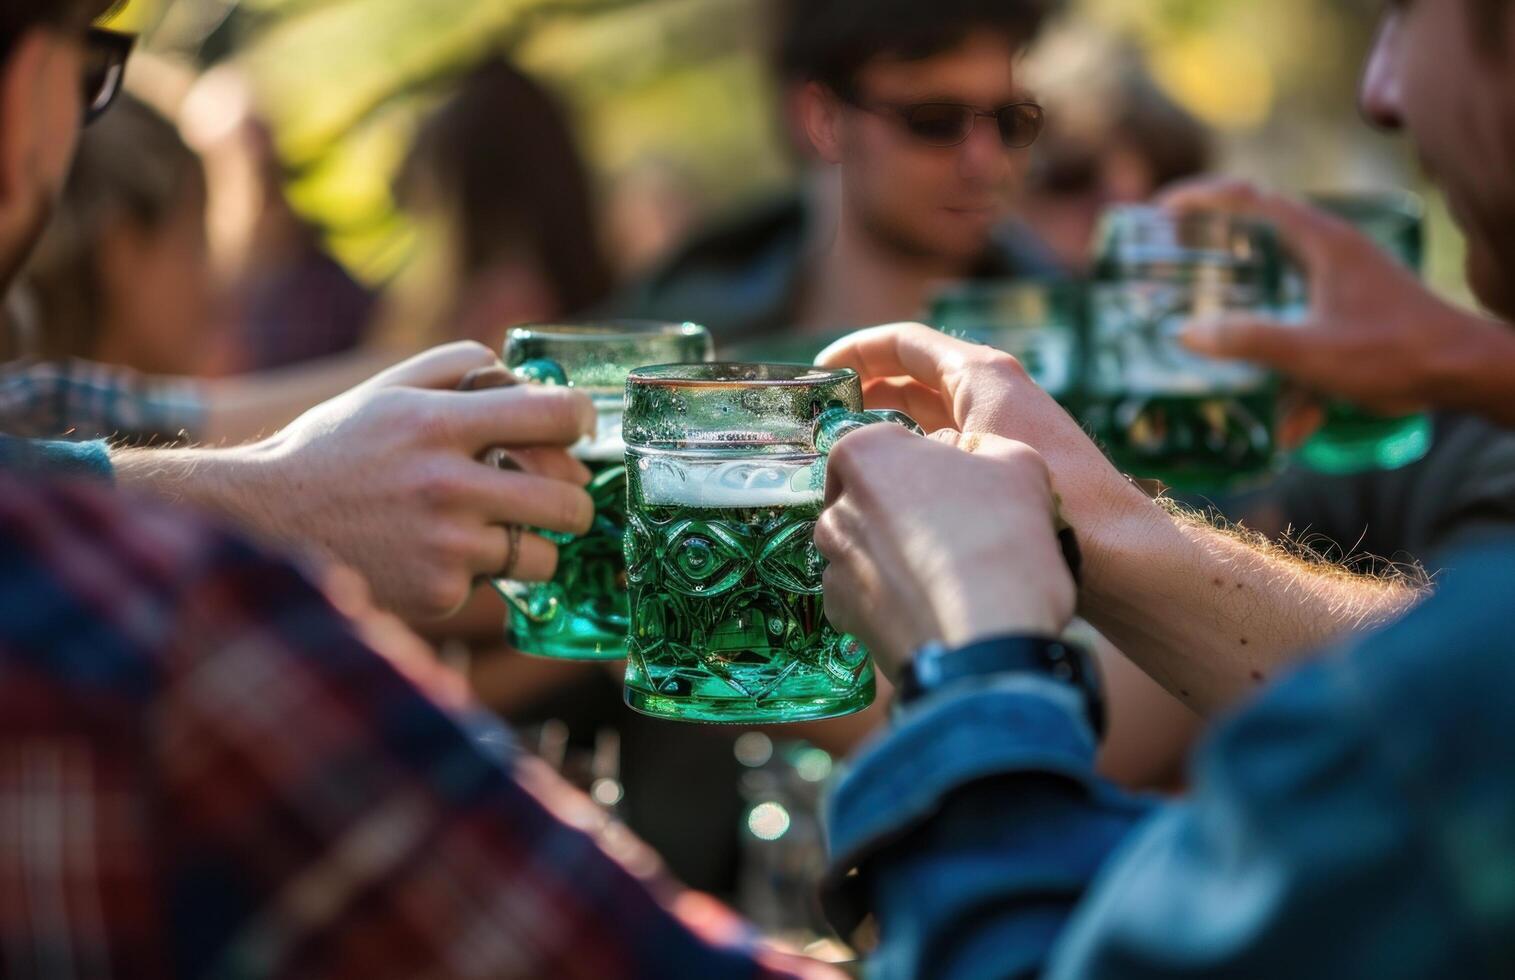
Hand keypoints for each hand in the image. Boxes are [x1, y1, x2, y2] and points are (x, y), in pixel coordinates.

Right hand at [231, 342, 595, 619]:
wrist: (268, 520)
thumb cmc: (338, 449)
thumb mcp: (390, 389)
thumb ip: (461, 366)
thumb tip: (529, 379)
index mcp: (439, 425)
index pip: (553, 417)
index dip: (580, 419)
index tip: (577, 426)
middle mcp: (447, 486)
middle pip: (569, 501)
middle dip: (571, 498)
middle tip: (555, 496)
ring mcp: (444, 547)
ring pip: (545, 556)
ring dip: (532, 544)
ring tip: (499, 530)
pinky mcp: (437, 593)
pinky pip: (494, 585)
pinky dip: (478, 573)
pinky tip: (440, 555)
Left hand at [814, 425, 1076, 683]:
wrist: (983, 641)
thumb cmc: (1000, 540)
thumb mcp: (1018, 465)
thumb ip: (985, 447)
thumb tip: (971, 457)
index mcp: (864, 455)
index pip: (887, 444)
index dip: (927, 465)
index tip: (957, 488)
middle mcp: (835, 508)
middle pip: (872, 497)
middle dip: (906, 511)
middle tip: (958, 533)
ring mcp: (833, 565)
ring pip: (868, 548)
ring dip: (898, 557)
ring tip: (949, 577)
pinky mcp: (841, 617)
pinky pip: (867, 596)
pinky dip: (893, 600)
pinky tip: (932, 608)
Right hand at [816, 323, 1153, 578]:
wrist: (1120, 557)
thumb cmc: (1054, 505)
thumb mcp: (964, 461)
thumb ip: (910, 448)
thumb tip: (870, 454)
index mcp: (985, 375)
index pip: (906, 342)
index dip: (858, 352)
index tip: (822, 374)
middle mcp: (996, 392)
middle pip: (915, 376)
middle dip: (867, 390)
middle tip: (823, 418)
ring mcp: (1004, 429)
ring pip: (929, 415)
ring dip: (888, 426)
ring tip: (845, 453)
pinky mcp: (1010, 467)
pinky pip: (947, 448)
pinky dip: (914, 457)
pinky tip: (891, 489)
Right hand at [1159, 178, 1504, 413]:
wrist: (1465, 372)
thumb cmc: (1394, 352)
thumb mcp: (1311, 351)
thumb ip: (1249, 340)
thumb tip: (1187, 334)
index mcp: (1320, 240)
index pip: (1248, 198)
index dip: (1199, 199)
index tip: (1158, 213)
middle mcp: (1329, 249)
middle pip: (1257, 233)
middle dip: (1212, 253)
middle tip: (1169, 268)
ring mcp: (1343, 279)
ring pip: (1278, 283)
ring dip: (1247, 314)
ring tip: (1212, 341)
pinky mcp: (1352, 309)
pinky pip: (1304, 323)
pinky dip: (1289, 361)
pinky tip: (1292, 423)